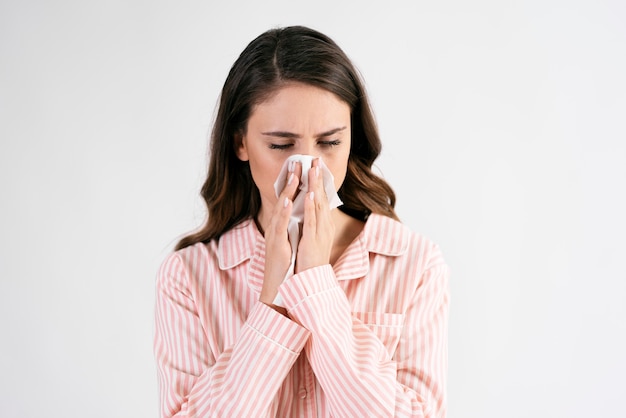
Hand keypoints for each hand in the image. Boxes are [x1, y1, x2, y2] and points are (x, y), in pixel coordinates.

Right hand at [259, 162, 301, 307]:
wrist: (278, 287)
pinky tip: (287, 201)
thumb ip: (296, 227)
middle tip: (299, 162)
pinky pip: (279, 225)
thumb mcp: (293, 241)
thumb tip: (304, 214)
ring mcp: (275, 234)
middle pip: (284, 198)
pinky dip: (283, 212)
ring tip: (294, 174)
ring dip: (288, 190)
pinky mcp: (276, 244)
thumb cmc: (287, 265)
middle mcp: (277, 226)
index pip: (289, 199)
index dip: (296, 182)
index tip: (303, 166)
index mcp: (283, 225)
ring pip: (280, 208)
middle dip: (292, 179)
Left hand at [295, 158, 334, 272]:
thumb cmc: (309, 261)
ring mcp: (320, 233)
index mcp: (323, 225)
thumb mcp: (313, 238)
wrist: (311, 281)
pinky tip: (309, 194)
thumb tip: (312, 211)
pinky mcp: (313, 241)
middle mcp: (324, 226)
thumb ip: (313, 224)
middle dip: (318, 178)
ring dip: (315, 186)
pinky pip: (311, 221)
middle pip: (322, 197)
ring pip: (318, 205)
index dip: (319, 182)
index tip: (316, 166)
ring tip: (313, 170)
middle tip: (316, 159)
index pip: (322, 199)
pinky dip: (311, 207)